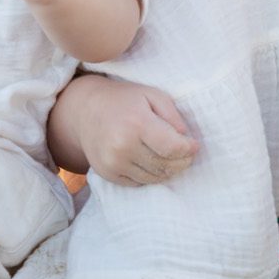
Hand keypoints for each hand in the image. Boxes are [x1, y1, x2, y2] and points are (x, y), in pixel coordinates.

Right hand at [75, 79, 198, 185]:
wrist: (85, 110)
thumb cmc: (123, 100)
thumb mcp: (151, 95)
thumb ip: (172, 114)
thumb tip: (185, 137)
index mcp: (137, 124)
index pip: (173, 148)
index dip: (189, 149)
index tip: (193, 145)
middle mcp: (123, 146)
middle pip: (165, 165)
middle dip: (182, 162)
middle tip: (187, 154)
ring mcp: (113, 163)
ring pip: (154, 178)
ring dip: (168, 171)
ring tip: (171, 158)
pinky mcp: (108, 174)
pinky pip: (139, 183)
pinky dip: (150, 175)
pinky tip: (151, 161)